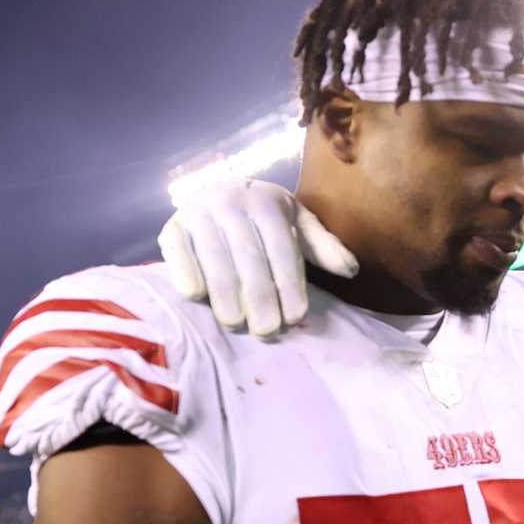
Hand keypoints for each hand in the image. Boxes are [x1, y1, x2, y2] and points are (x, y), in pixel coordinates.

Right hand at [157, 177, 359, 336]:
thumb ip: (323, 247)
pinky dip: (186, 273)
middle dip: (259, 297)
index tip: (295, 317)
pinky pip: (177, 253)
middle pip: (248, 258)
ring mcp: (197, 212)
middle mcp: (230, 201)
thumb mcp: (296, 225)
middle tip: (266, 330)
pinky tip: (198, 297)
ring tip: (236, 323)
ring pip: (214, 259)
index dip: (289, 284)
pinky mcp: (171, 227)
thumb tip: (351, 270)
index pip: (280, 248)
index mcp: (266, 201)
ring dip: (225, 294)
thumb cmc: (264, 220)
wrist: (218, 193)